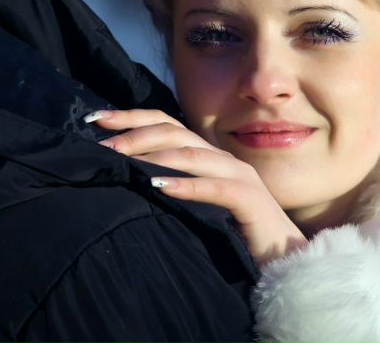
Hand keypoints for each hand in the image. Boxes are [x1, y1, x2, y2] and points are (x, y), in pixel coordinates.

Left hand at [86, 109, 306, 264]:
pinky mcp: (250, 199)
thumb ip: (171, 191)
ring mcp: (238, 176)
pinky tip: (158, 186)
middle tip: (102, 146)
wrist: (284, 263)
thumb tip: (124, 184)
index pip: (165, 125)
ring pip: (192, 154)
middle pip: (174, 132)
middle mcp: (222, 159)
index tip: (94, 120)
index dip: (131, 117)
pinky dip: (186, 185)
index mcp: (207, 157)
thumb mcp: (195, 209)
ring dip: (153, 156)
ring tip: (122, 162)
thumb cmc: (234, 237)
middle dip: (134, 134)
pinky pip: (215, 187)